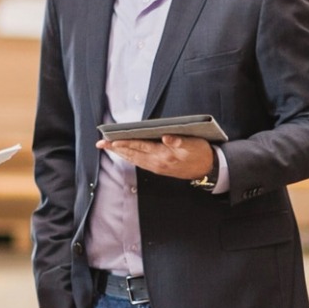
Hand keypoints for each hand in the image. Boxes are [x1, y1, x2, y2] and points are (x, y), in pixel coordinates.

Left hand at [102, 135, 216, 181]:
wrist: (207, 169)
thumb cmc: (200, 153)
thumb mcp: (193, 144)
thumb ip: (179, 141)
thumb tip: (167, 137)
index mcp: (165, 154)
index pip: (141, 146)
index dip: (126, 143)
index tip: (112, 141)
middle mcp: (158, 162)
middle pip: (133, 154)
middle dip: (116, 149)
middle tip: (101, 143)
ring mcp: (157, 167)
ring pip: (134, 160)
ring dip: (120, 153)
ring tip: (107, 147)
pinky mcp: (158, 169)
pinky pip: (139, 163)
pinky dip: (129, 157)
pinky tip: (124, 154)